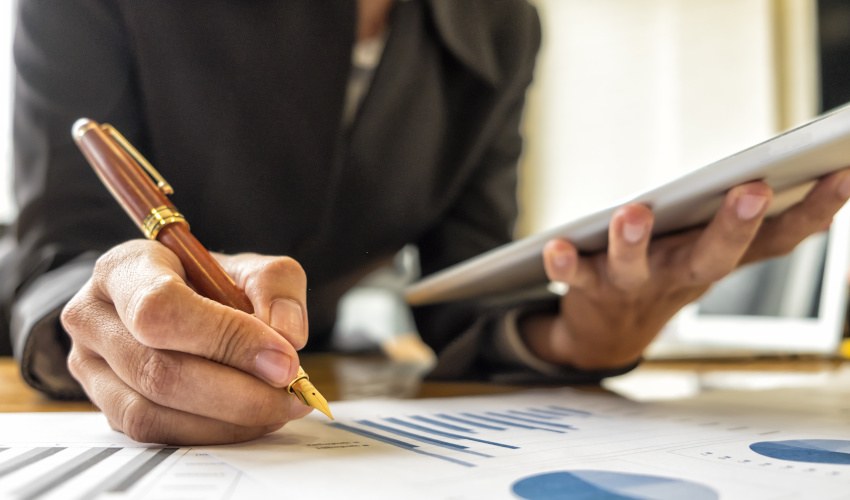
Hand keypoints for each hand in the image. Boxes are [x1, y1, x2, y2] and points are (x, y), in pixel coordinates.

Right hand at [61, 240, 311, 444]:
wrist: (186, 305)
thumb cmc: (213, 284)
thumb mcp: (251, 268)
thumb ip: (275, 286)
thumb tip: (286, 336)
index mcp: (124, 268)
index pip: (161, 308)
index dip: (225, 339)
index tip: (283, 359)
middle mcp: (94, 317)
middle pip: (158, 370)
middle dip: (238, 391)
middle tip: (292, 393)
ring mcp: (91, 368)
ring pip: (154, 411)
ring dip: (228, 420)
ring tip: (278, 407)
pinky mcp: (107, 407)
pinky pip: (157, 433)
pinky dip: (212, 433)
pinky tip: (250, 420)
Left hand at [521, 167, 849, 369]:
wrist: (607, 333)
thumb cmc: (667, 273)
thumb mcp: (711, 251)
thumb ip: (751, 226)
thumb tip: (823, 181)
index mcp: (717, 261)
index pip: (775, 241)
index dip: (812, 212)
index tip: (842, 172)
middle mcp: (680, 275)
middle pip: (712, 257)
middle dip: (733, 226)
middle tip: (753, 190)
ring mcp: (633, 285)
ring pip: (635, 268)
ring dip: (635, 241)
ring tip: (633, 213)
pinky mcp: (588, 287)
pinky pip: (574, 275)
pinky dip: (565, 262)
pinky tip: (556, 245)